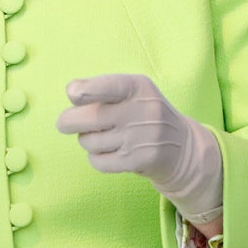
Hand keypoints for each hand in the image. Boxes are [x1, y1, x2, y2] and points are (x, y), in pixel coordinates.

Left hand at [56, 74, 222, 224]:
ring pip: (89, 141)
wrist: (182, 148)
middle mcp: (141, 111)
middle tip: (65, 123)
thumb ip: (100, 87)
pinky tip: (108, 152)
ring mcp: (141, 138)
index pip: (106, 86)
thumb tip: (72, 92)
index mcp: (137, 86)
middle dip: (68, 121)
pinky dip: (96, 158)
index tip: (73, 94)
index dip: (83, 91)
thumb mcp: (131, 91)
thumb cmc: (142, 113)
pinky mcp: (139, 161)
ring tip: (102, 136)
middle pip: (88, 118)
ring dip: (86, 140)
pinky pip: (97, 161)